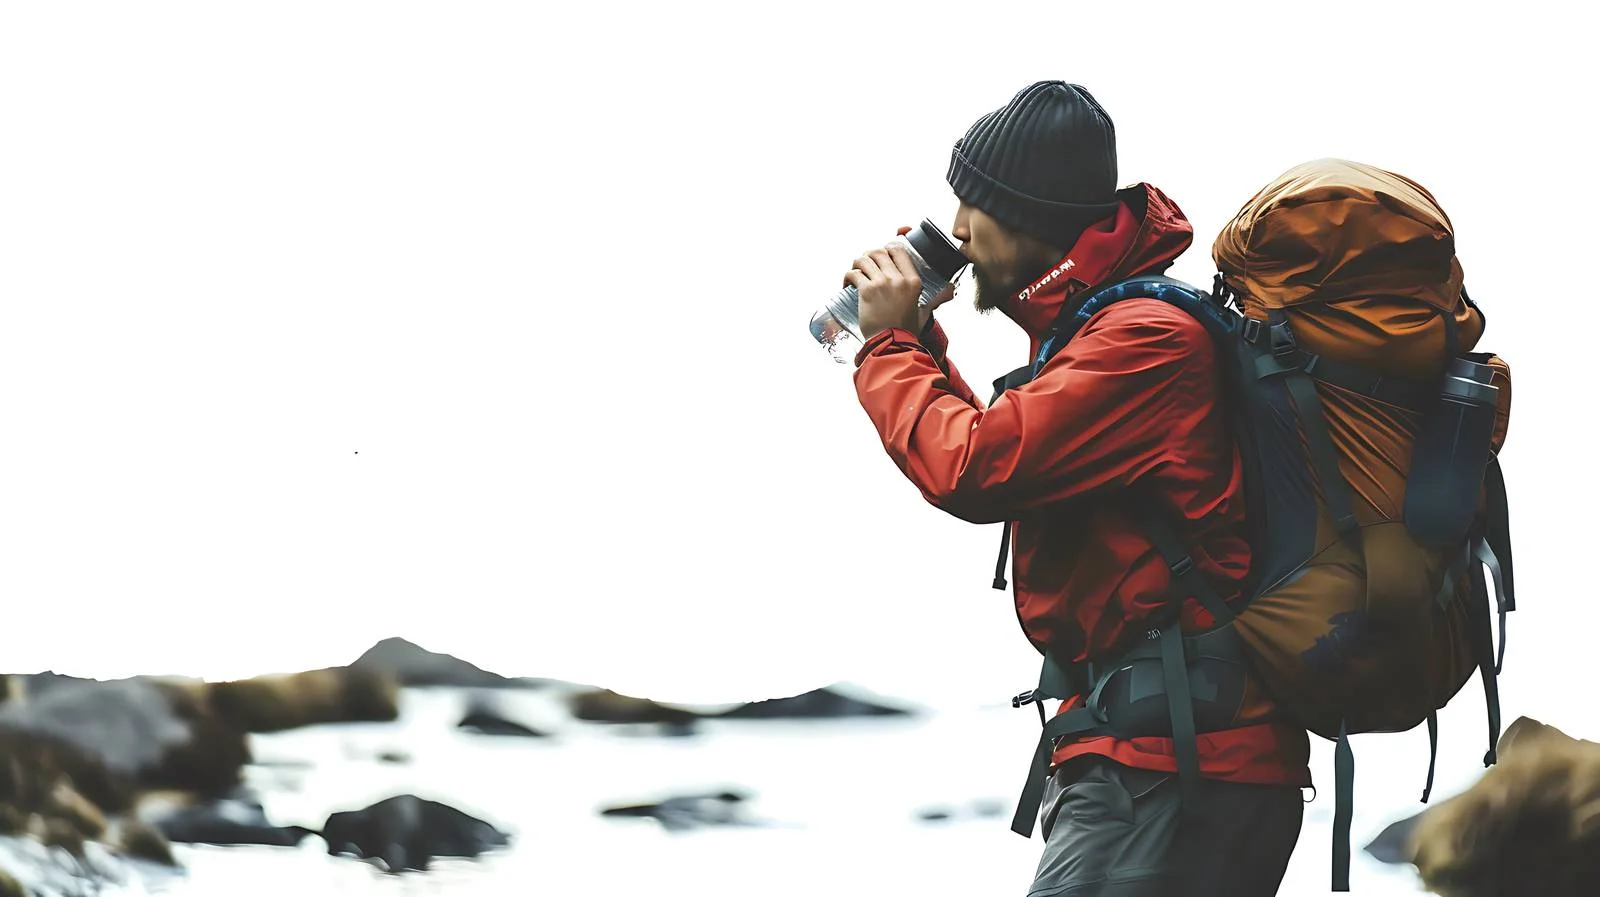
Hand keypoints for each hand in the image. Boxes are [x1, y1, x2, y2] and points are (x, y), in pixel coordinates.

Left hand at [845, 226, 933, 340]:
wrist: (892, 344)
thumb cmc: (906, 330)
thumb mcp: (924, 311)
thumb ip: (935, 299)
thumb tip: (950, 291)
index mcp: (913, 281)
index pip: (899, 250)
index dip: (888, 247)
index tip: (882, 252)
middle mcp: (898, 279)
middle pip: (879, 252)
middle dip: (869, 255)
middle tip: (865, 265)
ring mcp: (882, 284)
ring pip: (864, 259)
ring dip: (857, 264)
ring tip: (855, 272)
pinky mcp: (867, 291)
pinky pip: (854, 274)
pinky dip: (848, 276)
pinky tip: (847, 284)